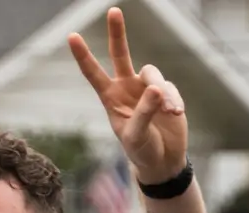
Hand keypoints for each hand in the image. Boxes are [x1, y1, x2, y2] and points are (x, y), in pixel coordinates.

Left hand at [69, 8, 188, 185]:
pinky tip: (176, 113)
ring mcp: (146, 89)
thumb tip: (156, 89)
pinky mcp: (166, 93)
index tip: (72, 36)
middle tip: (113, 11)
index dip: (84, 56)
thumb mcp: (137, 136)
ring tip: (170, 111)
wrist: (163, 161)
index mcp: (110, 98)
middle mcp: (126, 88)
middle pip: (121, 54)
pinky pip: (170, 89)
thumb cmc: (142, 150)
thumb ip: (144, 112)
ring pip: (152, 74)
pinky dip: (174, 100)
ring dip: (161, 92)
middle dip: (117, 33)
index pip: (94, 74)